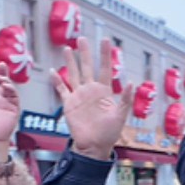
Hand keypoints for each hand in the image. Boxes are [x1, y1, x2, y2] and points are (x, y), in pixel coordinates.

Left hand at [0, 62, 20, 162]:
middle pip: (1, 84)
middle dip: (1, 74)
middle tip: (1, 65)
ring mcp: (5, 105)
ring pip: (9, 88)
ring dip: (6, 80)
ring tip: (0, 78)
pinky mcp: (13, 109)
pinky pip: (14, 96)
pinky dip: (11, 88)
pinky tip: (5, 85)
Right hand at [51, 38, 133, 159]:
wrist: (94, 146)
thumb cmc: (109, 133)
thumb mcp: (121, 115)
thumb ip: (126, 99)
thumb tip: (131, 82)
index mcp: (104, 91)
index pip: (105, 68)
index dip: (105, 54)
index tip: (105, 40)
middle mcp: (91, 91)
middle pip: (87, 67)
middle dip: (85, 53)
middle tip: (82, 39)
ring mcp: (79, 96)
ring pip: (74, 74)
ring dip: (70, 62)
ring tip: (67, 49)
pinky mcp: (70, 104)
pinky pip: (62, 90)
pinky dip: (57, 81)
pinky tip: (52, 71)